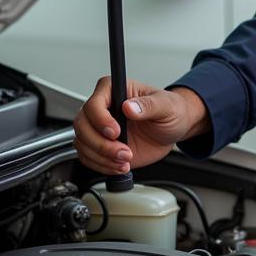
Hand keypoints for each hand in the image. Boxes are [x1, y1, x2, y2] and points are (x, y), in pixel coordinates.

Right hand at [73, 76, 209, 174]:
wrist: (173, 130)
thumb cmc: (171, 110)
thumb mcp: (166, 105)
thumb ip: (149, 105)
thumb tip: (130, 107)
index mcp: (115, 90)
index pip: (94, 103)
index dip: (101, 120)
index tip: (116, 132)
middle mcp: (103, 108)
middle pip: (82, 126)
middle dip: (101, 144)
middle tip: (124, 152)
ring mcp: (99, 128)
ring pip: (82, 143)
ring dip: (102, 157)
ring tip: (126, 160)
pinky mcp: (101, 146)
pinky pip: (88, 158)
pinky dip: (102, 166)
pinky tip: (120, 165)